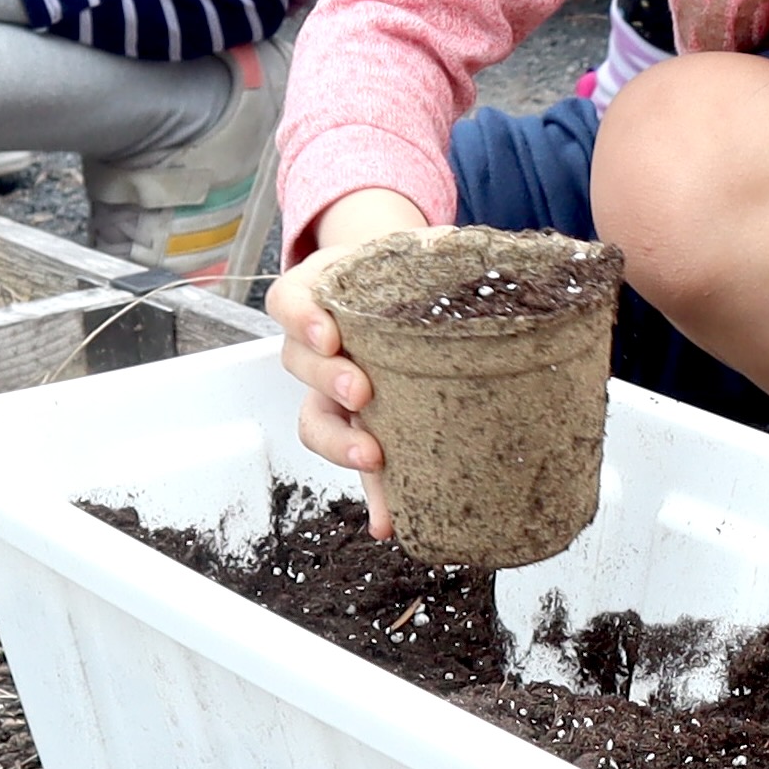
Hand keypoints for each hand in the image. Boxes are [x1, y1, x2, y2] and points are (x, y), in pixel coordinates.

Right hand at [275, 189, 435, 495]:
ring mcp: (334, 390)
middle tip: (360, 392)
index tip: (328, 333)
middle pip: (298, 363)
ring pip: (315, 418)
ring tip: (371, 459)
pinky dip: (373, 496)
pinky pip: (359, 466)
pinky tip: (388, 520)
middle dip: (327, 380)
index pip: (291, 301)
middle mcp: (319, 346)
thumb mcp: (420, 249)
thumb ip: (441, 248)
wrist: (415, 293)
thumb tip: (477, 248)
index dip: (302, 318)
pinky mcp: (361, 427)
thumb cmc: (410, 271)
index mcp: (325, 293)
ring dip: (339, 443)